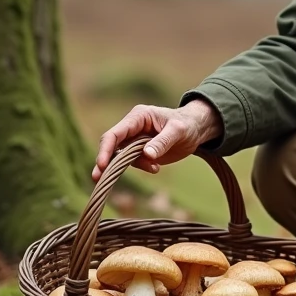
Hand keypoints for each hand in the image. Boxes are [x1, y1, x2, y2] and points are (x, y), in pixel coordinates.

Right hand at [92, 100, 222, 180]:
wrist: (196, 130)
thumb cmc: (187, 124)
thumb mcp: (178, 131)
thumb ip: (163, 142)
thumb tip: (147, 154)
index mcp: (138, 117)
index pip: (115, 133)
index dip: (106, 149)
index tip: (102, 164)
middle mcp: (132, 127)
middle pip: (111, 145)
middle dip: (106, 162)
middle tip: (99, 179)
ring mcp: (135, 140)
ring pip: (121, 156)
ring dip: (134, 166)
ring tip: (155, 168)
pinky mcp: (140, 150)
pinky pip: (133, 162)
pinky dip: (142, 167)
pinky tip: (157, 168)